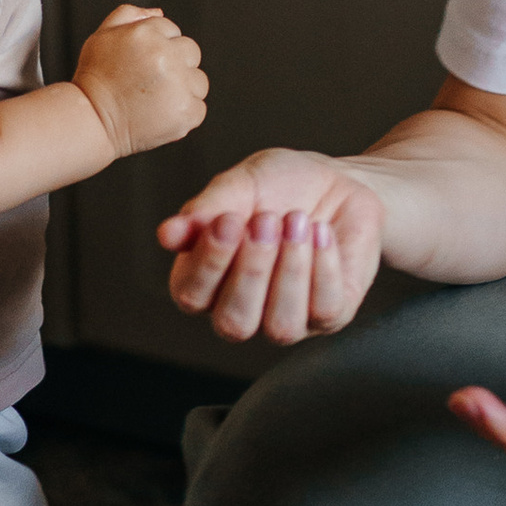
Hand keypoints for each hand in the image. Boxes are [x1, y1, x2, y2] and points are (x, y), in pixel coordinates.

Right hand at [74, 4, 205, 159]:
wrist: (92, 120)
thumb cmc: (95, 80)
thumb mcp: (103, 35)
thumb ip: (130, 15)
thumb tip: (159, 12)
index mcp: (146, 33)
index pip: (173, 31)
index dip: (158, 48)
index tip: (142, 63)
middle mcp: (164, 56)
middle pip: (192, 52)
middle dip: (176, 65)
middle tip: (150, 82)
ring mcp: (178, 84)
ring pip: (199, 81)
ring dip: (183, 90)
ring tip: (154, 100)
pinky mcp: (185, 111)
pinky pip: (198, 108)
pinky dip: (183, 114)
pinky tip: (159, 114)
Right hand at [159, 148, 386, 344]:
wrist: (338, 180)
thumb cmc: (281, 186)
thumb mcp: (240, 185)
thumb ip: (205, 209)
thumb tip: (167, 234)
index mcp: (207, 281)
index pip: (191, 295)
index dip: (209, 262)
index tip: (227, 220)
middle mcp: (243, 309)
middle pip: (233, 323)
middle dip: (251, 271)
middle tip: (266, 220)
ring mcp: (287, 318)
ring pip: (280, 325)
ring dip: (290, 271)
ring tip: (297, 221)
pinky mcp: (330, 315)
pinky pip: (324, 310)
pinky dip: (324, 267)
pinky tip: (321, 232)